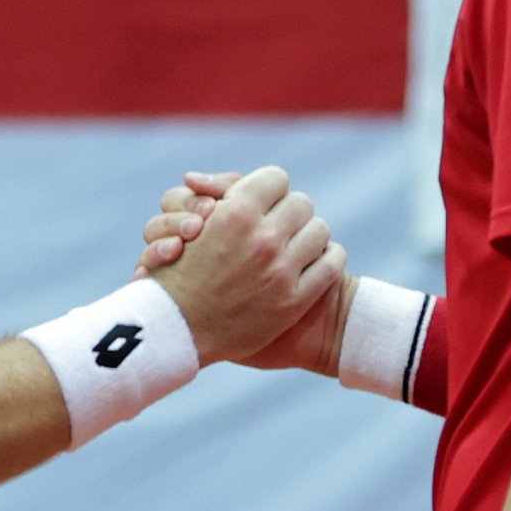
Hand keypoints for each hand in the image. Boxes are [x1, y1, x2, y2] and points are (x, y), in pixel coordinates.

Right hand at [149, 166, 345, 365]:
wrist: (177, 332)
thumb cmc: (178, 274)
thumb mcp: (188, 224)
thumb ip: (215, 194)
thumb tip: (231, 180)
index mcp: (236, 213)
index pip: (277, 178)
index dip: (269, 189)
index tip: (263, 203)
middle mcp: (262, 239)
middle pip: (302, 202)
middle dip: (289, 212)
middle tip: (279, 226)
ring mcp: (281, 272)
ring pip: (321, 229)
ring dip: (309, 235)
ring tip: (295, 245)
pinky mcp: (295, 301)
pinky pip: (333, 263)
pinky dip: (328, 258)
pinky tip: (316, 262)